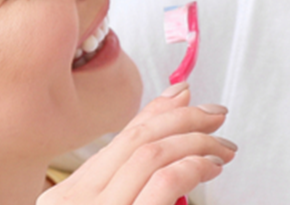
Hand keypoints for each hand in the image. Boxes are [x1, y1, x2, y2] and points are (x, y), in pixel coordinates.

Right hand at [38, 84, 235, 204]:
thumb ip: (131, 184)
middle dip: (183, 119)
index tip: (186, 95)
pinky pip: (163, 180)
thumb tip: (169, 152)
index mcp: (67, 196)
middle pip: (134, 139)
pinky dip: (192, 166)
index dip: (157, 112)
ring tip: (222, 149)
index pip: (117, 142)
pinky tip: (208, 167)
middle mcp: (73, 199)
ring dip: (195, 143)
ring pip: (151, 154)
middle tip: (217, 116)